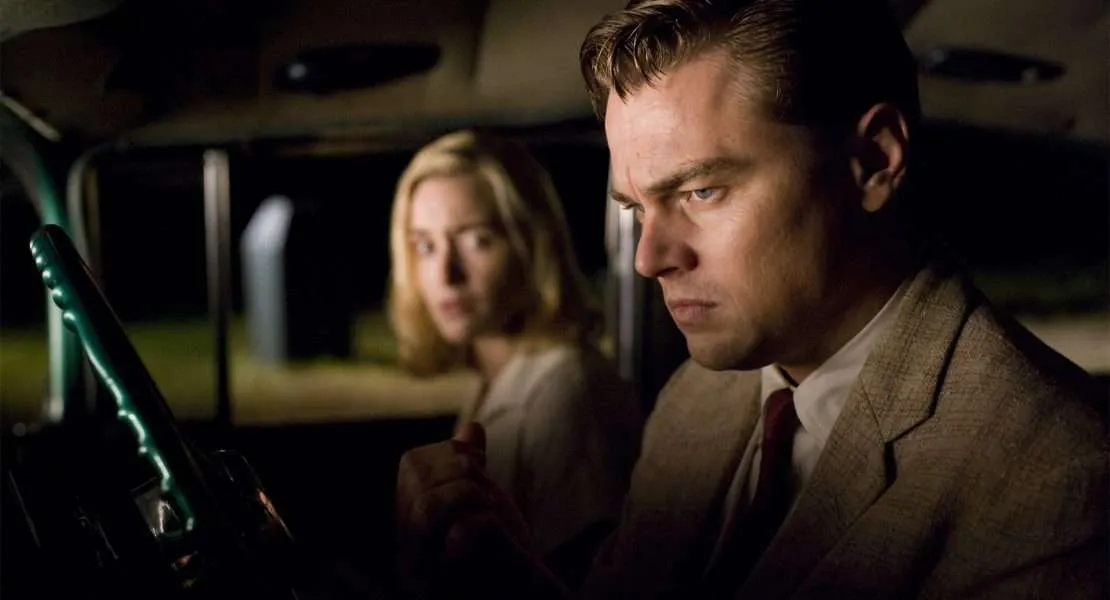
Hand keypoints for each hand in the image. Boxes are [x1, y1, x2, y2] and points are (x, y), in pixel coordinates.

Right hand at [396, 423, 559, 597]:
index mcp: (410, 531)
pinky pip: (459, 540)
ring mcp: (429, 578)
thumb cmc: (506, 554)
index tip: (479, 464)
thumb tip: (472, 428)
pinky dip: (484, 522)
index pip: (410, 465)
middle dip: (460, 471)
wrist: (531, 595)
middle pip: (417, 485)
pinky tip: (497, 530)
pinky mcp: (453, 591)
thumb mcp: (486, 504)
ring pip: (426, 511)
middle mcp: (410, 558)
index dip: (448, 451)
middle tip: (486, 489)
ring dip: (467, 494)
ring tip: (488, 508)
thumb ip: (472, 471)